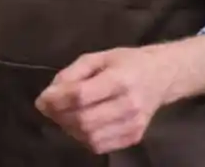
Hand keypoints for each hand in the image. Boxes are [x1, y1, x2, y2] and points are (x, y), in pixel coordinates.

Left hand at [34, 47, 173, 154]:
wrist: (162, 76)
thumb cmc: (126, 62)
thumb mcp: (96, 58)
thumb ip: (71, 74)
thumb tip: (48, 96)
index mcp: (120, 78)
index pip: (81, 95)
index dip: (56, 99)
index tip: (42, 99)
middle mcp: (129, 104)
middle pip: (84, 120)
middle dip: (59, 116)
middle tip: (50, 107)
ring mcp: (134, 124)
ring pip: (90, 137)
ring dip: (69, 128)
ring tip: (65, 114)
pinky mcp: (135, 137)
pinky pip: (100, 146)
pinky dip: (83, 138)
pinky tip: (82, 124)